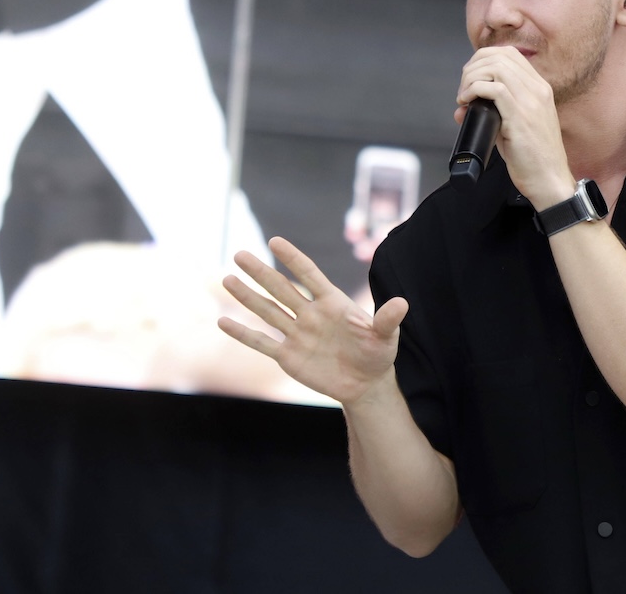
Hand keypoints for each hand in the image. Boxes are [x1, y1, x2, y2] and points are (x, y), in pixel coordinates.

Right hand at [218, 236, 408, 405]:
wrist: (365, 383)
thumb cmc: (377, 354)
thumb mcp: (386, 337)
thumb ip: (388, 320)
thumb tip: (402, 303)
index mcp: (332, 303)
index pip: (309, 275)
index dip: (292, 258)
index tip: (275, 241)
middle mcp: (310, 314)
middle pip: (281, 289)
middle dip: (260, 272)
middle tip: (239, 254)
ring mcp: (297, 335)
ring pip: (267, 311)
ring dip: (247, 297)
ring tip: (227, 279)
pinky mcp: (288, 356)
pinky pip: (262, 343)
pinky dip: (243, 334)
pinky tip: (223, 322)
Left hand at [455, 46, 573, 207]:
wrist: (550, 180)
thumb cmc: (533, 159)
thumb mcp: (514, 127)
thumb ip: (492, 113)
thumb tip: (463, 108)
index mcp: (540, 89)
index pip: (509, 55)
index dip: (483, 60)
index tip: (471, 79)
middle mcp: (538, 90)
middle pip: (499, 56)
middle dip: (473, 68)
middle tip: (463, 90)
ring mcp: (531, 101)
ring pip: (495, 68)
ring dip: (471, 78)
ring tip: (464, 97)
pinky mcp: (521, 116)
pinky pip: (494, 89)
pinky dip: (474, 91)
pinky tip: (467, 103)